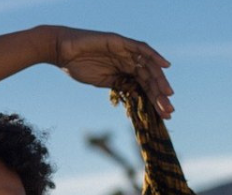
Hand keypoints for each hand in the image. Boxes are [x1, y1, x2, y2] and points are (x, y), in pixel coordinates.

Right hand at [50, 26, 173, 118]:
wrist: (62, 52)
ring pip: (148, 66)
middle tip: (169, 110)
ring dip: (159, 80)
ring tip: (168, 94)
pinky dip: (154, 55)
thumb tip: (138, 98)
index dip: (155, 101)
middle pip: (149, 79)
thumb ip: (121, 87)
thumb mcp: (103, 82)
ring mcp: (125, 51)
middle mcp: (128, 61)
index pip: (144, 87)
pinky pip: (141, 48)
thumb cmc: (78, 67)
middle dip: (160, 95)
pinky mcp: (120, 41)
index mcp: (124, 72)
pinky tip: (164, 66)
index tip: (165, 115)